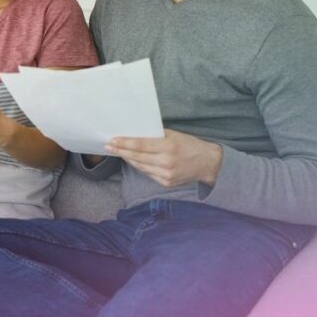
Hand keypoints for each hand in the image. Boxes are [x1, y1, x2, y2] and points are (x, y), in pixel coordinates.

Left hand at [105, 129, 222, 186]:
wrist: (207, 163)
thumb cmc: (189, 145)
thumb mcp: (174, 135)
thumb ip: (155, 136)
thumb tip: (134, 134)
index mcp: (168, 147)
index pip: (140, 145)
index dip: (124, 143)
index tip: (112, 140)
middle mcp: (166, 162)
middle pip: (137, 157)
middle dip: (121, 151)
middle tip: (108, 146)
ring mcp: (165, 175)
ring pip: (140, 166)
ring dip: (128, 158)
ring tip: (118, 151)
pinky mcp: (165, 182)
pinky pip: (147, 173)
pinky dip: (139, 166)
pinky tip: (132, 159)